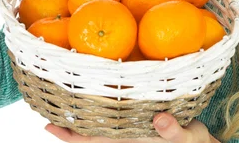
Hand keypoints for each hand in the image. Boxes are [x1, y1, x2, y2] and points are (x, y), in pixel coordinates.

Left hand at [44, 112, 219, 141]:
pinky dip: (99, 110)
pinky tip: (95, 100)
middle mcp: (124, 136)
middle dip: (67, 125)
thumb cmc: (192, 142)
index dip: (70, 135)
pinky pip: (112, 118)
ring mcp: (129, 130)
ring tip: (63, 103)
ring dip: (80, 118)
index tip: (48, 126)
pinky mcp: (138, 121)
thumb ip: (174, 130)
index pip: (92, 140)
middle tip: (46, 110)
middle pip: (89, 134)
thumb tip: (158, 119)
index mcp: (129, 140)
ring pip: (98, 126)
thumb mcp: (187, 138)